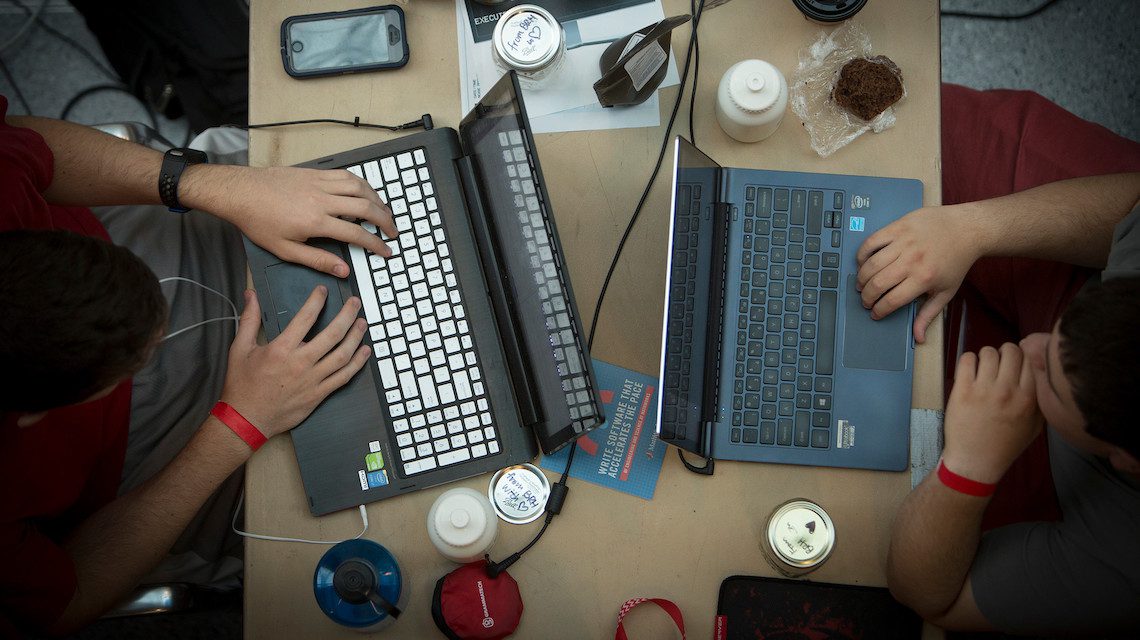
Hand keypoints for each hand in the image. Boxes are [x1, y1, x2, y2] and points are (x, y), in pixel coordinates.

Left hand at [187, 165, 397, 277]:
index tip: (386, 251)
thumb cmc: (259, 222)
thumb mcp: (286, 250)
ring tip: (385, 210)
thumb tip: (344, 270)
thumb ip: (318, 260)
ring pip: (360, 187)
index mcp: (316, 222)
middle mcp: (322, 200)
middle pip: (366, 207)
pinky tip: (365, 191)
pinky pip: (345, 175)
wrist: (240, 192)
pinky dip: (361, 183)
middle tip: (393, 231)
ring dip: (377, 198)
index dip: (376, 244)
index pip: (357, 233)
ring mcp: (319, 183)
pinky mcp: (314, 173)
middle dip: (385, 220)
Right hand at [219, 287, 370, 437]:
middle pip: (333, 334)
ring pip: (343, 355)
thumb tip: (252, 296)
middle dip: (347, 315)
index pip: (306, 317)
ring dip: (356, 337)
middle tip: (355, 303)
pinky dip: (357, 364)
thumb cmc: (242, 386)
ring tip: (362, 324)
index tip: (323, 291)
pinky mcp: (319, 394)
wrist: (246, 419)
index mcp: (282, 349)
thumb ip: (249, 320)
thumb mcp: (240, 349)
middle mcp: (301, 363)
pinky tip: (364, 352)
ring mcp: (313, 380)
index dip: (317, 300)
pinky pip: (344, 377)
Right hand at [855, 204, 981, 342]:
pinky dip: (862, 254)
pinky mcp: (898, 227)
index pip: (891, 300)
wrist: (966, 229)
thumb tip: (918, 337)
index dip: (878, 310)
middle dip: (866, 297)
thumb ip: (929, 314)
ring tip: (861, 284)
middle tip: (865, 300)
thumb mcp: (946, 291)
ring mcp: (903, 242)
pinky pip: (871, 241)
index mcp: (924, 278)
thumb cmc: (956, 260)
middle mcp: (912, 260)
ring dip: (861, 278)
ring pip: (870, 264)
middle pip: (876, 284)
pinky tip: (862, 262)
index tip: (875, 313)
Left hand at [942, 343, 1042, 484]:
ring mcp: (984, 389)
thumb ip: (1042, 400)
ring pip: (988, 352)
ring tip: (984, 369)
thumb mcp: (1036, 426)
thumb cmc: (1006, 444)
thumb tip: (1044, 373)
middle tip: (1000, 365)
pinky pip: (967, 359)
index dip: (1025, 357)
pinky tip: (970, 371)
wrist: (976, 461)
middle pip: (1011, 350)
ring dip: (987, 357)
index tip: (1018, 363)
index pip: (1033, 359)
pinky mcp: (962, 390)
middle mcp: (1008, 391)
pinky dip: (969, 360)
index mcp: (1029, 399)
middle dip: (1006, 353)